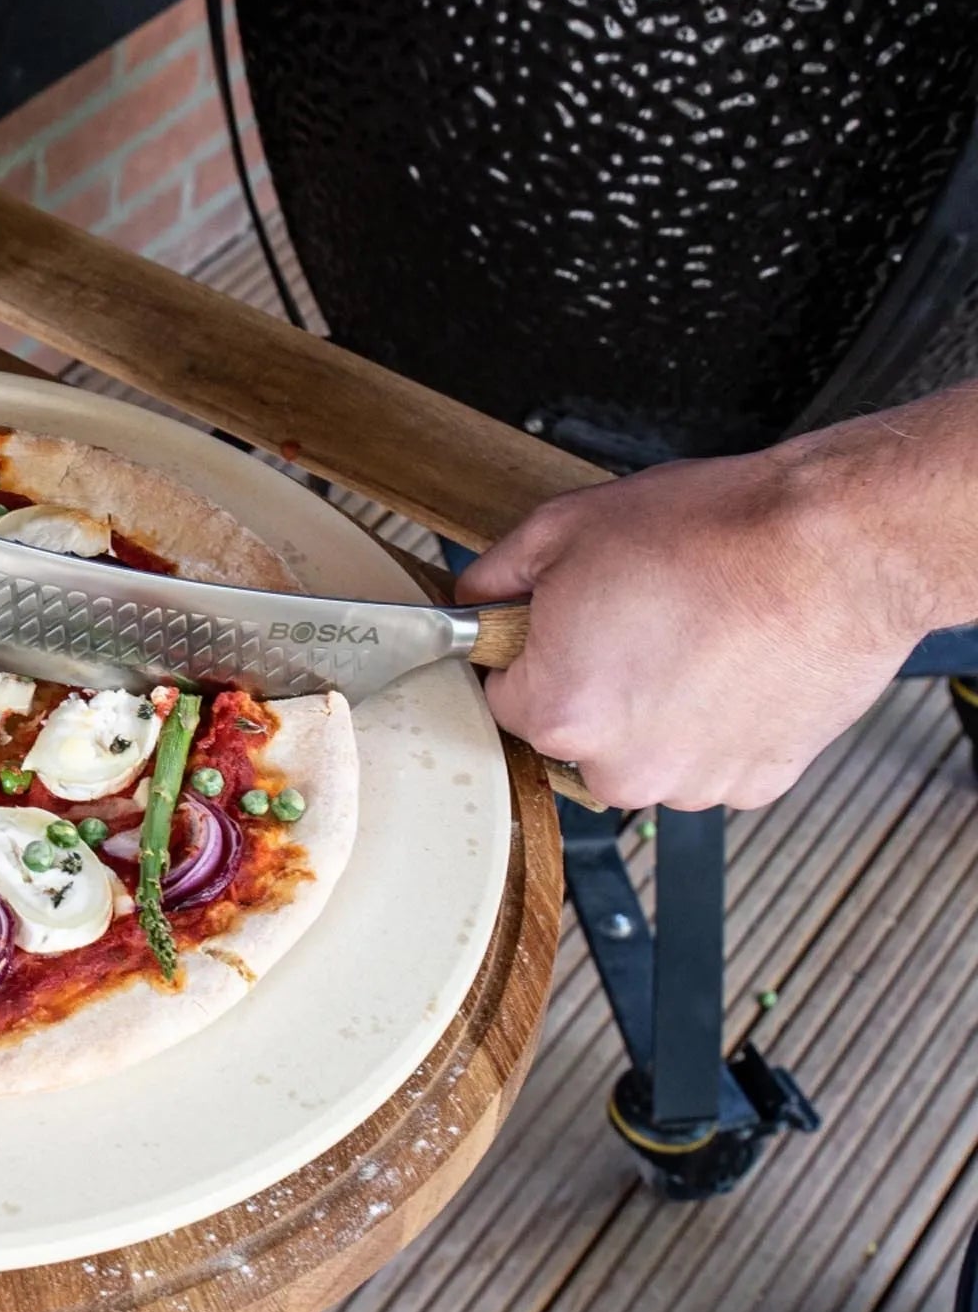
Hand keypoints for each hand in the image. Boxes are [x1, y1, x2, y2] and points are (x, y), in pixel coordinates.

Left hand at [456, 447, 932, 810]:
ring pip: (644, 752)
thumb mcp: (564, 528)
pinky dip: (716, 722)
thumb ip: (495, 576)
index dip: (527, 653)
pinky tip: (736, 665)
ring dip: (657, 709)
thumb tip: (471, 601)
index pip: (502, 699)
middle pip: (574, 733)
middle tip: (636, 619)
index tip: (559, 625)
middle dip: (591, 683)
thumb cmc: (713, 534)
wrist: (839, 548)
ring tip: (695, 637)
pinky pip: (709, 759)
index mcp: (560, 712)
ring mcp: (694, 783)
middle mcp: (622, 767)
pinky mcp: (757, 783)